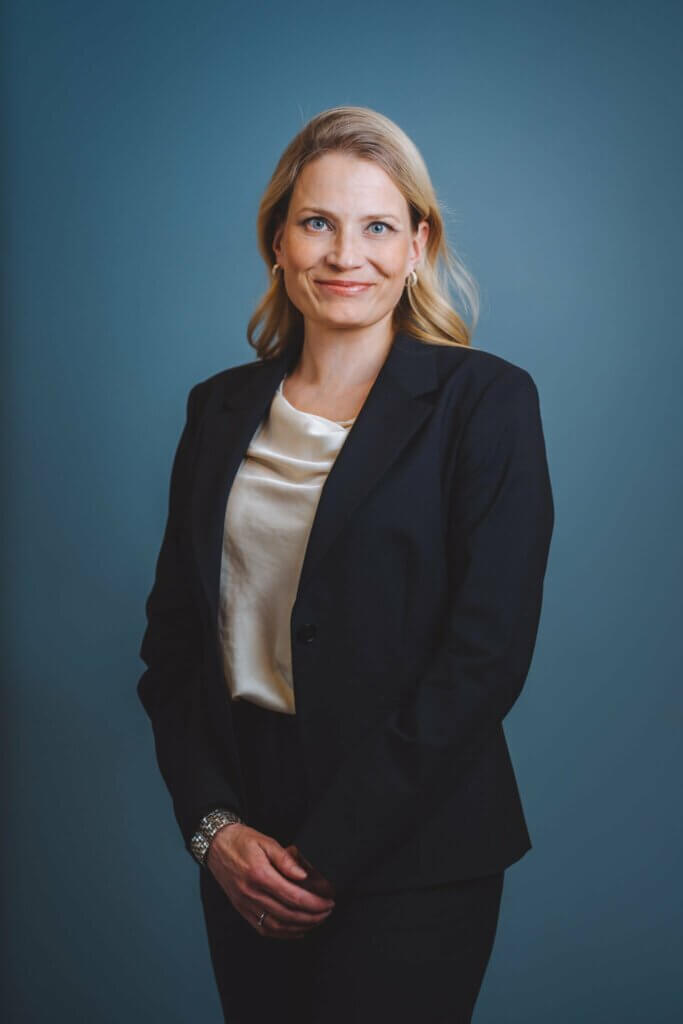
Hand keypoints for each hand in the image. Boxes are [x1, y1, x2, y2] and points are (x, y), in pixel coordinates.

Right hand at [206, 824, 335, 939]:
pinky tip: (296, 930)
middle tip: (328, 912)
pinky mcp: (242, 910)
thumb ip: (286, 860)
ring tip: (317, 921)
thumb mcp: (266, 842)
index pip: (293, 897)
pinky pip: (263, 929)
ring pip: (277, 926)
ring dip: (300, 927)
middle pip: (288, 914)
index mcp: (260, 875)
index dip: (314, 903)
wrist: (216, 845)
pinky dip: (283, 934)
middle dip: (312, 917)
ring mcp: (245, 905)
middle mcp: (251, 894)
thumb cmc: (241, 841)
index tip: (328, 902)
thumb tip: (303, 876)